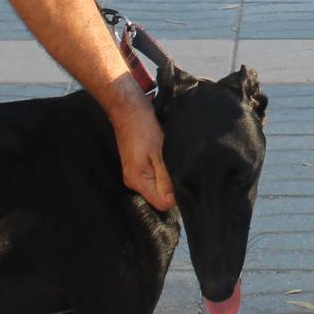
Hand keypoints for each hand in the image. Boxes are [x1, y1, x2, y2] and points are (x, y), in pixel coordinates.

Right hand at [107, 86, 174, 210]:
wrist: (128, 109)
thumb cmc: (143, 127)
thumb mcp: (159, 153)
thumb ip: (165, 178)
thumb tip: (173, 201)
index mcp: (138, 181)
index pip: (162, 204)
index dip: (176, 197)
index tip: (185, 181)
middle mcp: (133, 181)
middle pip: (159, 196)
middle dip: (172, 187)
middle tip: (181, 168)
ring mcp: (134, 174)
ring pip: (157, 185)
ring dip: (167, 176)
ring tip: (173, 160)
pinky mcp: (136, 166)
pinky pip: (153, 176)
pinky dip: (162, 170)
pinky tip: (166, 158)